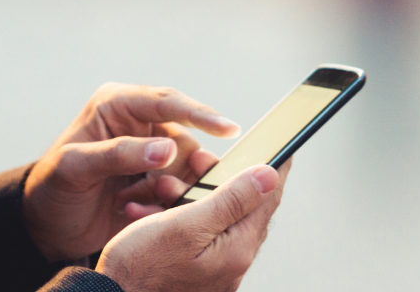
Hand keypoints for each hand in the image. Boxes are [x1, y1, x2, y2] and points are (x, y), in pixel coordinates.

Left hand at [22, 83, 238, 260]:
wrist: (46, 226)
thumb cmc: (52, 188)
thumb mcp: (76, 167)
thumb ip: (119, 154)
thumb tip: (168, 148)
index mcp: (117, 105)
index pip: (167, 102)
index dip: (200, 114)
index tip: (229, 129)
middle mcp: (138, 124)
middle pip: (184, 137)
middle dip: (181, 165)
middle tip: (167, 186)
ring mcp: (149, 154)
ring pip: (185, 167)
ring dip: (168, 188)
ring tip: (131, 202)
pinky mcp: (154, 181)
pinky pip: (177, 189)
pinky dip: (162, 203)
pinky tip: (131, 210)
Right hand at [96, 162, 287, 291]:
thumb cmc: (141, 269)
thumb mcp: (186, 224)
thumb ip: (231, 199)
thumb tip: (268, 177)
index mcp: (237, 248)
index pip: (267, 198)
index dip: (271, 166)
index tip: (278, 144)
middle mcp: (232, 263)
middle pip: (238, 206)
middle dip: (216, 178)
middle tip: (198, 160)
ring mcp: (214, 271)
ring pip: (211, 219)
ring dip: (189, 197)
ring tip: (162, 189)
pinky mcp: (195, 274)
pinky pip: (196, 237)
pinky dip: (177, 220)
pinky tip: (152, 214)